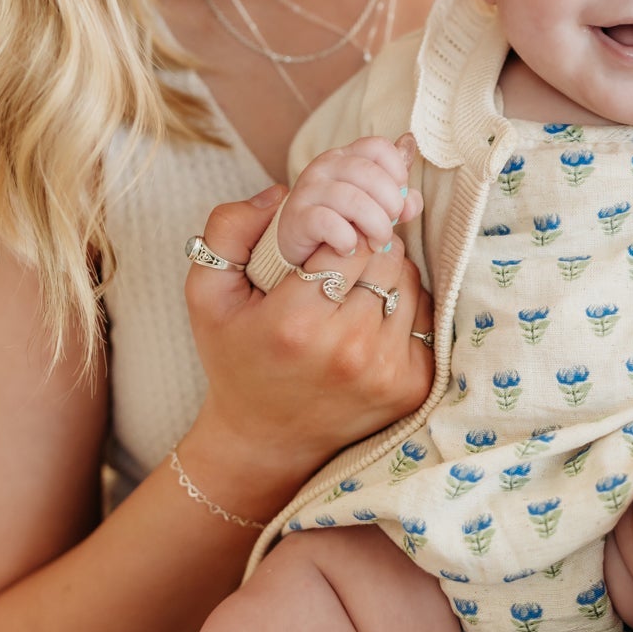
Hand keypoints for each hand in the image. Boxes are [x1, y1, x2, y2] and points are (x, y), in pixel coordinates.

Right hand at [182, 185, 434, 511]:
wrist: (265, 441)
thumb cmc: (235, 360)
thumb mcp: (207, 294)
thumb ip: (229, 229)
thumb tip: (282, 190)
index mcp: (295, 323)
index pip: (350, 238)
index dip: (342, 227)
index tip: (329, 236)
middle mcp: (348, 349)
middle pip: (386, 255)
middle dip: (366, 245)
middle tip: (340, 258)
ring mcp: (387, 371)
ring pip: (409, 281)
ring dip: (386, 274)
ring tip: (351, 290)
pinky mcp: (414, 386)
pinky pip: (425, 316)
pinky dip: (403, 307)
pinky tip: (369, 319)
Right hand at [276, 133, 422, 265]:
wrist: (298, 245)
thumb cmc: (342, 221)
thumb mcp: (373, 206)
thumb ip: (398, 200)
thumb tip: (412, 201)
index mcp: (346, 156)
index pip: (379, 147)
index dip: (398, 172)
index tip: (400, 197)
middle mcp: (325, 165)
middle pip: (370, 173)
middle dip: (391, 205)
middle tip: (391, 227)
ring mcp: (309, 189)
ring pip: (353, 199)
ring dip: (375, 226)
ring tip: (376, 244)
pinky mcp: (297, 216)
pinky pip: (329, 223)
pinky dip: (346, 239)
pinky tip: (348, 248)